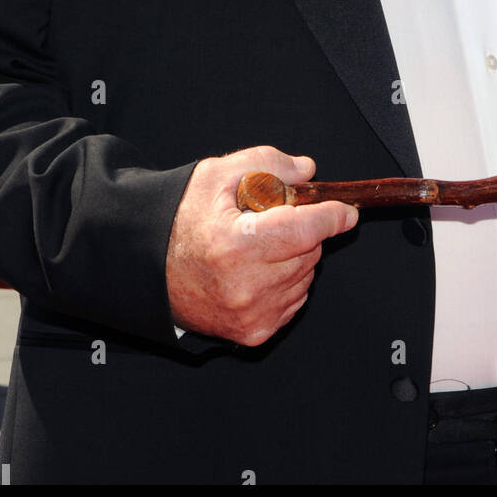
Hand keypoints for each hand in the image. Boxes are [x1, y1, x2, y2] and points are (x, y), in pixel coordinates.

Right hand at [165, 145, 357, 346]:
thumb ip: (266, 163)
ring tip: (259, 248)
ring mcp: (251, 314)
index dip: (331, 217)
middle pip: (307, 252)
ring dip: (295, 258)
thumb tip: (307, 171)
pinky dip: (286, 283)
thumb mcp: (217, 176)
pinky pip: (294, 301)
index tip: (346, 212)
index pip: (304, 231)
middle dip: (302, 232)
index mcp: (237, 244)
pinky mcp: (253, 332)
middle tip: (271, 222)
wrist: (150, 269)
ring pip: (305, 277)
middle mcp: (246, 285)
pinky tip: (258, 271)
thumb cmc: (182, 221)